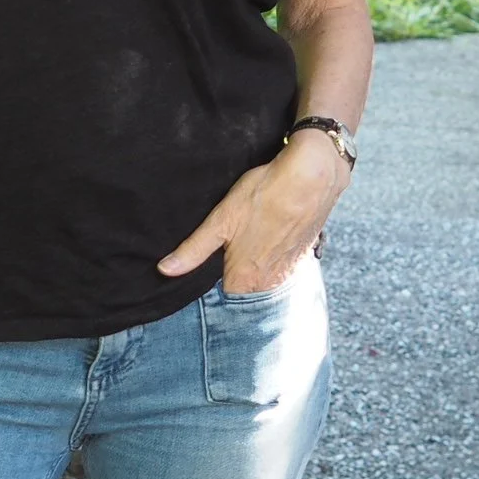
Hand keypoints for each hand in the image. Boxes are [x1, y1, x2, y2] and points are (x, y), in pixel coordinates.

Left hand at [157, 130, 347, 293]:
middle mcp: (271, 282)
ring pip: (264, 282)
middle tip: (223, 262)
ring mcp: (290, 270)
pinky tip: (265, 242)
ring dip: (253, 274)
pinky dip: (271, 261)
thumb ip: (194, 250)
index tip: (204, 281)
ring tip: (244, 251)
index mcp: (247, 278)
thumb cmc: (265, 194)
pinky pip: (281, 268)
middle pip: (245, 294)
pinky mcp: (302, 255)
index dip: (212, 293)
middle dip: (232, 284)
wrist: (312, 176)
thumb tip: (165, 270)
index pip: (224, 302)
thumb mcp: (222, 220)